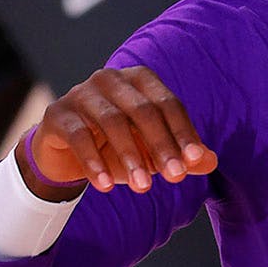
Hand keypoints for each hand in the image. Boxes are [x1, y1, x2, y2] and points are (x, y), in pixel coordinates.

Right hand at [18, 66, 217, 201]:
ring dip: (131, 156)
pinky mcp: (57, 113)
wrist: (66, 154)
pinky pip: (79, 137)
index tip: (194, 161)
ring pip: (113, 121)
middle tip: (175, 177)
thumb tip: (209, 161)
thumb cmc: (118, 146)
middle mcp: (111, 79)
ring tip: (144, 187)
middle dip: (162, 145)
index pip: (168, 104)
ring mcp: (82, 93)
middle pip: (143, 110)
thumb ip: (181, 155)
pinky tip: (106, 186)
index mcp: (141, 80)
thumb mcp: (152, 151)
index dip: (183, 132)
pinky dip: (94, 162)